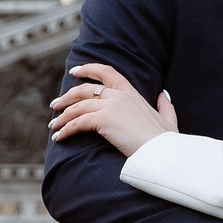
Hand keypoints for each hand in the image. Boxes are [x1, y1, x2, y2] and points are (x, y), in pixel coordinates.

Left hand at [48, 62, 179, 156]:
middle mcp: (119, 95)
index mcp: (132, 93)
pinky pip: (78, 123)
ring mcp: (111, 106)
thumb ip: (165, 105)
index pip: (107, 72)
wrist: (163, 152)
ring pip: (78, 107)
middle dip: (67, 97)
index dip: (89, 69)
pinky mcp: (104, 120)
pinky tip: (59, 138)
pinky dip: (66, 130)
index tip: (75, 71)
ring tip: (54, 126)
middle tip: (55, 104)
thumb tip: (163, 94)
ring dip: (62, 116)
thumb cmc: (167, 141)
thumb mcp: (169, 119)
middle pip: (85, 90)